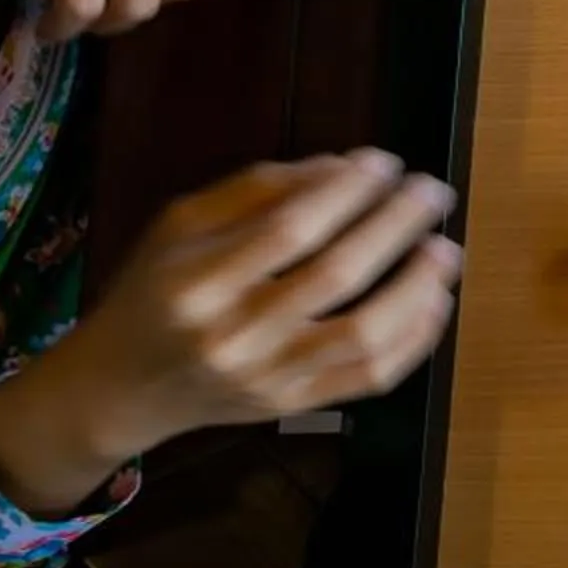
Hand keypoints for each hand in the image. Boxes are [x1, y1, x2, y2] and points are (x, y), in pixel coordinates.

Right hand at [0, 153, 460, 514]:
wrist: (121, 388)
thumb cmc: (155, 292)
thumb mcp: (178, 227)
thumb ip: (254, 191)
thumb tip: (340, 167)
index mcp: (197, 283)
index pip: (289, 230)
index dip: (346, 192)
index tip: (384, 162)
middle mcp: (234, 336)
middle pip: (336, 275)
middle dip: (395, 225)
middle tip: (431, 191)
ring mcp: (269, 378)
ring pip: (363, 333)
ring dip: (418, 285)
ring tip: (446, 248)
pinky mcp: (295, 405)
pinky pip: (370, 377)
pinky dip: (414, 339)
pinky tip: (434, 300)